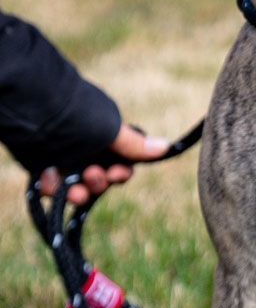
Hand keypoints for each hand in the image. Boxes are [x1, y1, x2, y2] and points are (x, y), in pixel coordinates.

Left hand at [38, 125, 169, 204]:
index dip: (121, 173)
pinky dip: (54, 187)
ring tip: (73, 190)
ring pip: (78, 185)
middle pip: (102, 177)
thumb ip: (136, 146)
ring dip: (80, 191)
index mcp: (108, 136)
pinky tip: (51, 179)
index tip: (117, 175)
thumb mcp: (111, 132)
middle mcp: (89, 147)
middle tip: (91, 176)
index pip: (122, 163)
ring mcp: (66, 157)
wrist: (35, 115)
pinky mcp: (44, 165)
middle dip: (100, 182)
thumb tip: (169, 147)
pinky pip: (53, 186)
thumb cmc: (79, 118)